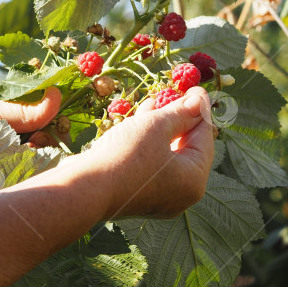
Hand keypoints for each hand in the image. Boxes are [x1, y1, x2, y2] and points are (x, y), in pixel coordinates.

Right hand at [69, 86, 214, 219]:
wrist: (83, 189)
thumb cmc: (125, 156)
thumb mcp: (157, 126)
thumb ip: (181, 112)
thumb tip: (200, 101)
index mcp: (193, 180)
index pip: (204, 137)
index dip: (199, 109)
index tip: (195, 88)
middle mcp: (180, 194)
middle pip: (186, 147)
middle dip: (178, 117)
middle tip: (175, 93)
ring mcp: (158, 197)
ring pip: (166, 154)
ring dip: (161, 127)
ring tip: (155, 100)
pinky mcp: (137, 194)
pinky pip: (150, 164)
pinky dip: (147, 143)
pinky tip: (140, 119)